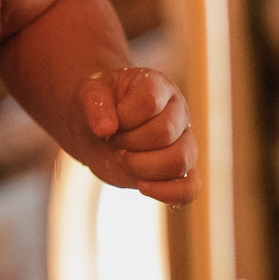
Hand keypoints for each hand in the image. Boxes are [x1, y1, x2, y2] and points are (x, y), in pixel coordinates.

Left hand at [75, 67, 196, 203]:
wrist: (98, 130)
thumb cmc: (99, 107)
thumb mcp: (90, 94)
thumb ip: (96, 104)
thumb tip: (105, 129)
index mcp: (157, 86)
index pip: (150, 102)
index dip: (124, 117)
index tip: (110, 120)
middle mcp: (177, 113)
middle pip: (165, 133)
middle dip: (130, 142)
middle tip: (114, 141)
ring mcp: (183, 143)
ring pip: (180, 161)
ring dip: (143, 167)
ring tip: (124, 159)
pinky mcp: (179, 172)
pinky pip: (189, 189)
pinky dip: (168, 193)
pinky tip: (142, 187)